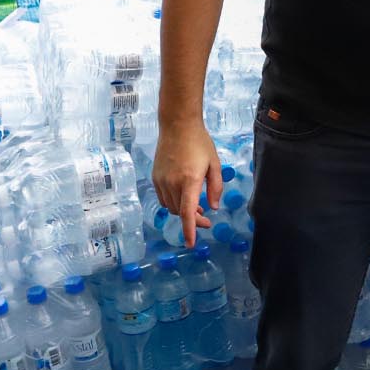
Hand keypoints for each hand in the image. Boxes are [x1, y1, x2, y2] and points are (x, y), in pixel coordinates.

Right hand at [151, 118, 224, 246]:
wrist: (177, 125)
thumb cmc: (199, 142)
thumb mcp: (214, 164)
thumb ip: (215, 188)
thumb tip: (212, 208)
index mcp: (189, 180)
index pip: (186, 212)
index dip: (189, 230)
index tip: (190, 244)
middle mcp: (172, 183)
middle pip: (179, 212)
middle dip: (193, 220)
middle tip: (206, 220)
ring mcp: (161, 180)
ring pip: (170, 207)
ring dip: (182, 211)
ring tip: (196, 207)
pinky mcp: (155, 177)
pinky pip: (163, 198)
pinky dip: (173, 203)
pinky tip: (183, 196)